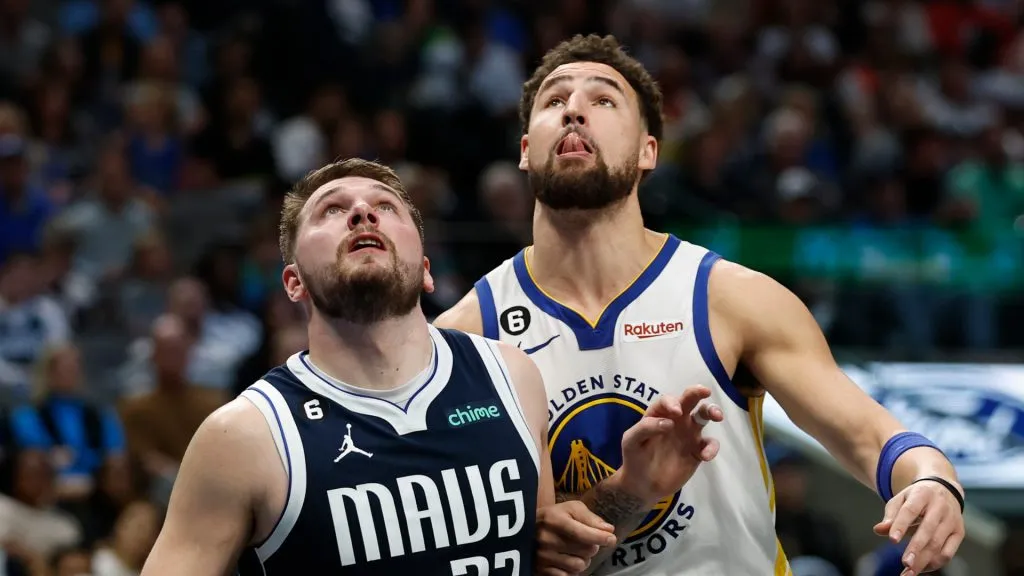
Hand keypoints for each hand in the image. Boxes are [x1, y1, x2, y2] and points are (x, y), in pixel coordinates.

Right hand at [535, 501, 616, 575]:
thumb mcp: (570, 508)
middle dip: (592, 547)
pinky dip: (571, 570)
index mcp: (555, 520)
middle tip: (586, 541)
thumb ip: (590, 517)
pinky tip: (566, 560)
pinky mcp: (541, 570)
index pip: (583, 533)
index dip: (600, 537)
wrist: (524, 528)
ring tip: (576, 551)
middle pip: (586, 551)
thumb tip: (608, 530)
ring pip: (579, 566)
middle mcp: (547, 539)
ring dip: (583, 560)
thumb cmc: (554, 517)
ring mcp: (543, 557)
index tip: (611, 539)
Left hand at [617, 385, 723, 505]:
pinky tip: (705, 456)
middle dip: (697, 393)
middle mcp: (675, 420)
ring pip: (704, 416)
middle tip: (706, 391)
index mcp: (658, 414)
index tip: (676, 412)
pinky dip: (711, 448)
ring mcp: (688, 434)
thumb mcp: (631, 442)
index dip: (672, 402)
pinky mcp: (697, 451)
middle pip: (689, 400)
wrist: (642, 486)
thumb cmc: (634, 458)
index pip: (668, 401)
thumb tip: (669, 422)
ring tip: (717, 416)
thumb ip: (645, 428)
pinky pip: (709, 444)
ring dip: (712, 411)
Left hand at [873, 479, 965, 574]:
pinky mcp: (959, 532)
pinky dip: (935, 563)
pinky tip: (922, 568)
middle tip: (905, 563)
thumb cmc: (918, 497)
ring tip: (910, 572)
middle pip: (928, 530)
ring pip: (939, 544)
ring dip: (924, 560)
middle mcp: (940, 506)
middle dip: (916, 548)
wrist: (944, 489)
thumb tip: (879, 530)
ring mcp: (952, 520)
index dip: (901, 525)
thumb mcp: (901, 499)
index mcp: (922, 494)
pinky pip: (948, 552)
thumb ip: (890, 515)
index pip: (911, 510)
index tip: (892, 540)